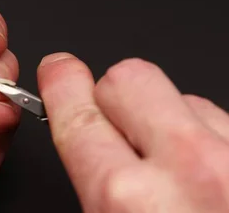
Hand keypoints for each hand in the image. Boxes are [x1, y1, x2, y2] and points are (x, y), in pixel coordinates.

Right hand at [37, 53, 228, 211]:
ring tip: (176, 171)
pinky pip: (224, 122)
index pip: (77, 111)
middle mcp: (190, 168)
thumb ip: (92, 181)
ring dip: (171, 122)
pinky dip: (212, 140)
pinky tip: (212, 178)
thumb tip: (84, 141)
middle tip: (117, 127)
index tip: (59, 73)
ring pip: (185, 98)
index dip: (62, 86)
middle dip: (115, 95)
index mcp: (125, 197)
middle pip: (129, 77)